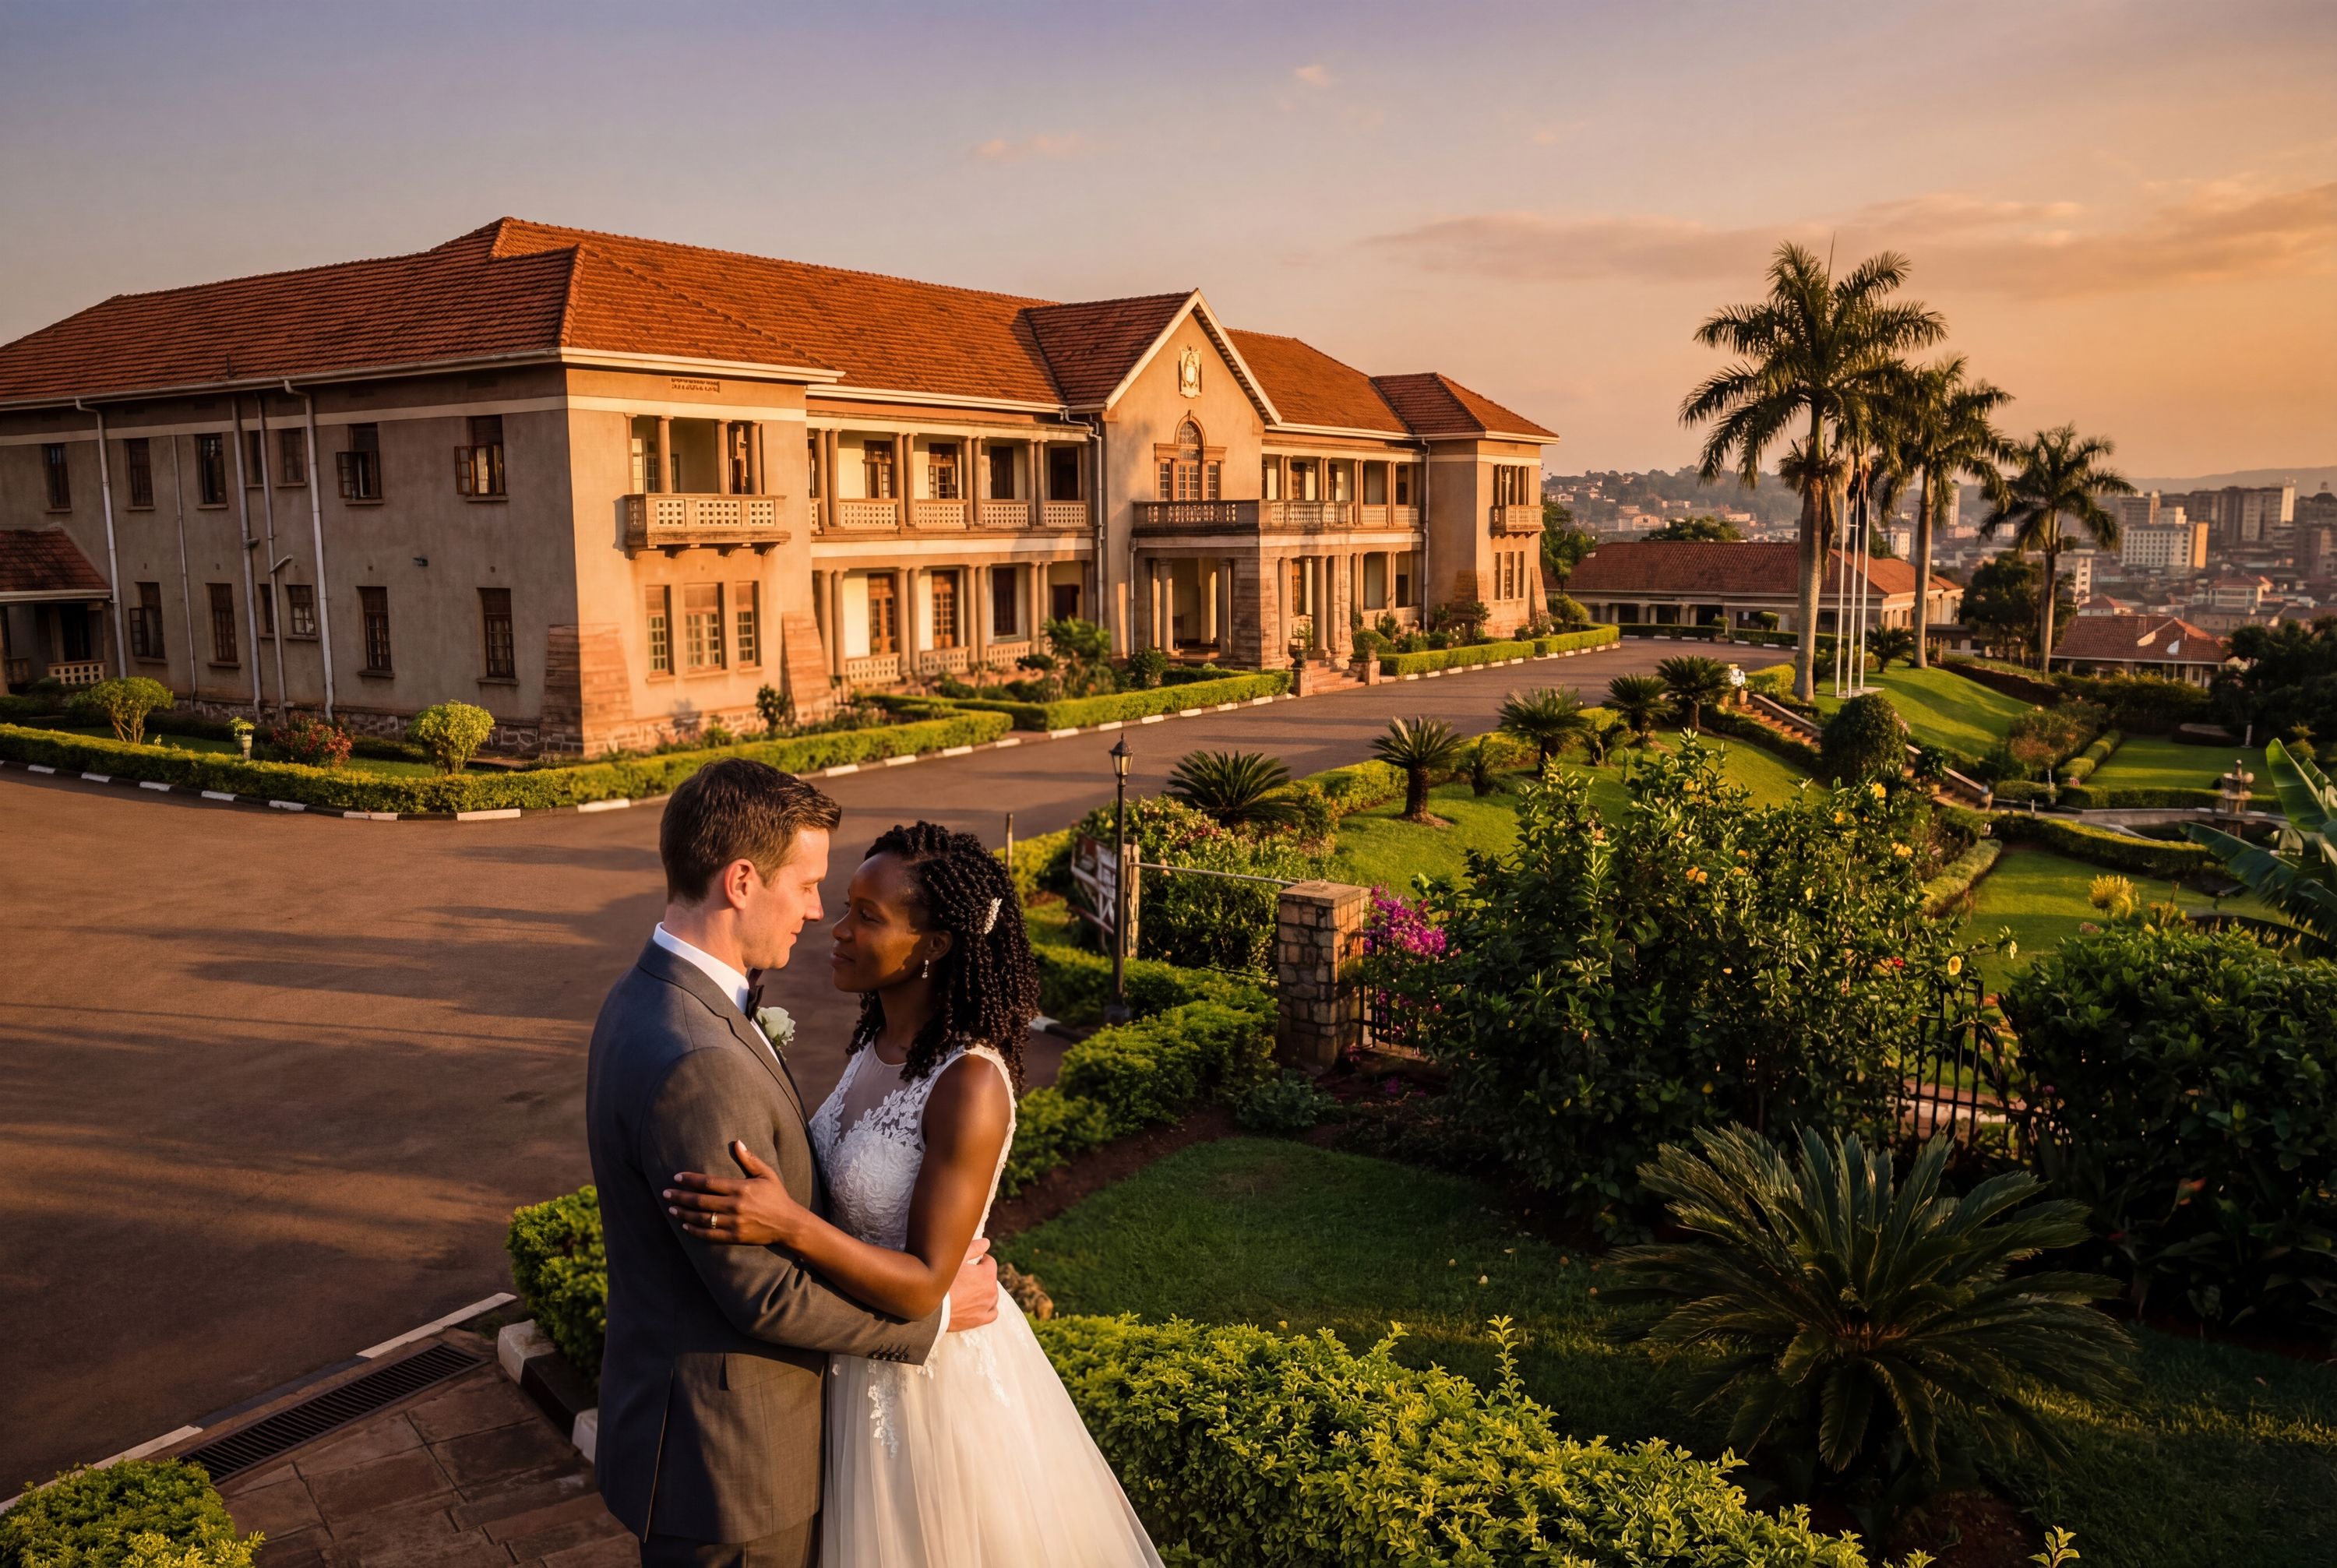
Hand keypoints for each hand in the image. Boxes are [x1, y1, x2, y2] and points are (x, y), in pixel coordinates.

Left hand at [666, 1142, 805, 1246]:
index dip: (690, 1179)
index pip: (709, 1182)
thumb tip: (737, 1142)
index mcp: (741, 1188)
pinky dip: (695, 1230)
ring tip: (671, 1208)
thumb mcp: (767, 1174)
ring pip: (702, 1218)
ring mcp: (734, 1223)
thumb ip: (750, 1159)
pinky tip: (685, 1225)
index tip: (677, 1177)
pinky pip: (709, 1235)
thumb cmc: (777, 1196)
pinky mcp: (735, 1236)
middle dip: (680, 1196)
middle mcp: (735, 1205)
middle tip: (665, 1193)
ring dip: (684, 1213)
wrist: (788, 1224)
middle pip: (700, 1201)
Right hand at [945, 1238, 997, 1331]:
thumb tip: (987, 1242)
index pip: (989, 1261)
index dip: (979, 1260)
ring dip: (984, 1291)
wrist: (929, 1307)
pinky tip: (979, 1305)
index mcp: (987, 1274)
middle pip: (990, 1279)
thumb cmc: (942, 1281)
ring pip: (992, 1295)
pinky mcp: (981, 1320)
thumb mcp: (956, 1260)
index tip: (969, 1263)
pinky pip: (993, 1313)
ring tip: (968, 1291)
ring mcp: (987, 1306)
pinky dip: (988, 1308)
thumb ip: (973, 1248)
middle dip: (981, 1276)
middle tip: (964, 1278)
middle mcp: (991, 1291)